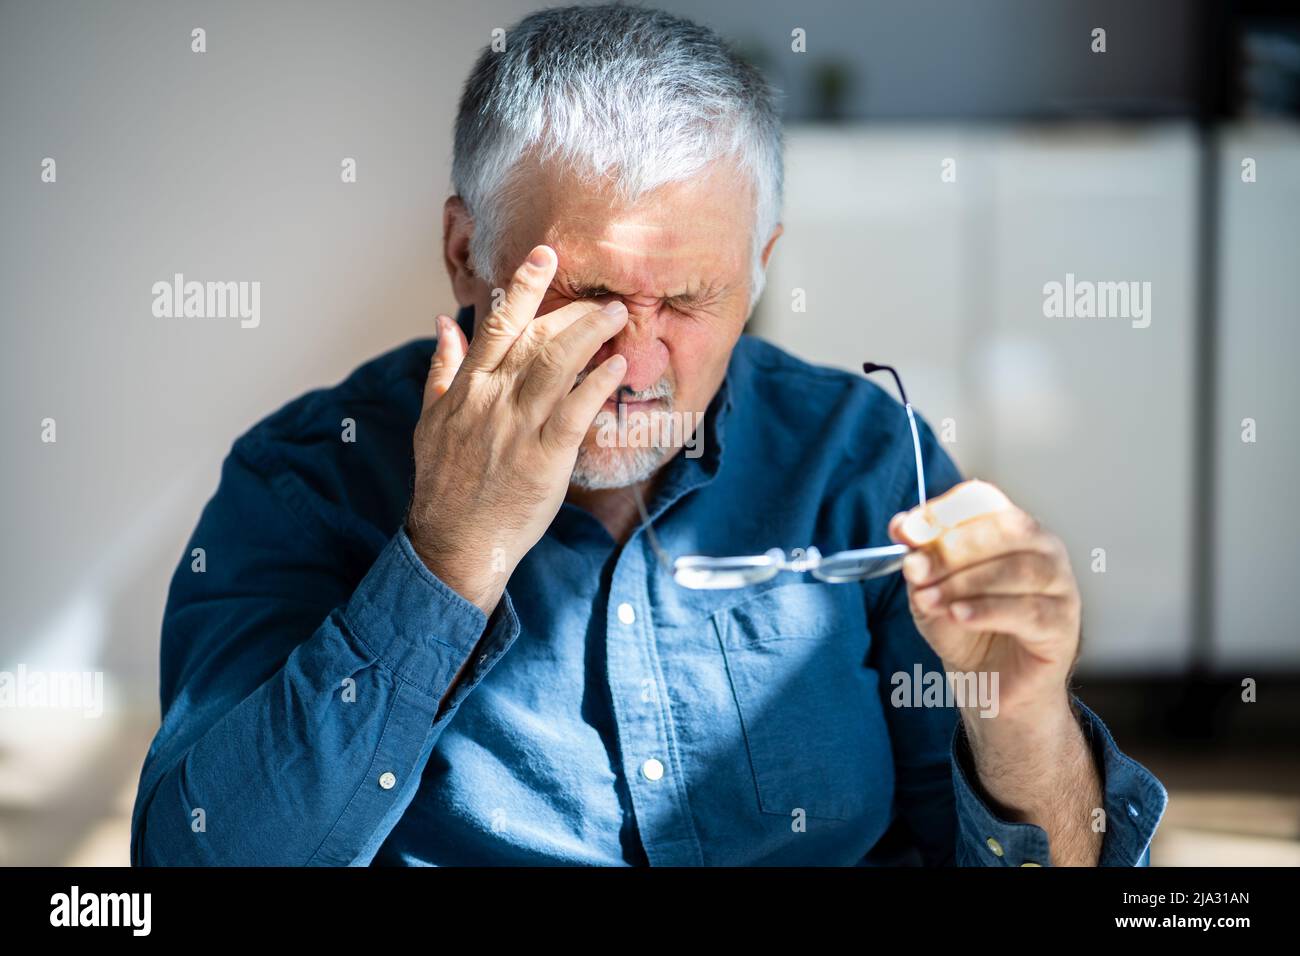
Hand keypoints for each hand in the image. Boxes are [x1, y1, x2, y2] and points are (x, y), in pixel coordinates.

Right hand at [406, 244, 628, 613]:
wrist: (455, 541)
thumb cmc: (445, 484)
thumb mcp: (430, 419)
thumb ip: (443, 369)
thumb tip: (444, 324)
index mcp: (468, 386)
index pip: (497, 323)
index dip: (523, 286)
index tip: (546, 254)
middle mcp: (492, 398)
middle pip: (536, 336)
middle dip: (573, 309)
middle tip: (605, 296)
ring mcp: (518, 426)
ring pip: (556, 364)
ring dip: (591, 334)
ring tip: (618, 315)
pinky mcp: (543, 457)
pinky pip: (575, 411)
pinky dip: (597, 384)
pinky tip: (618, 365)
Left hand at [888, 480, 1081, 721]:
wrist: (987, 680)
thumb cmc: (963, 625)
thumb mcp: (931, 586)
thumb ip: (919, 558)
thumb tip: (902, 529)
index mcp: (1011, 527)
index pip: (983, 500)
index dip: (943, 511)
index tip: (905, 531)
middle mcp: (1044, 548)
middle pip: (1005, 529)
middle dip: (952, 548)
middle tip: (915, 570)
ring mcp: (1060, 585)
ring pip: (1017, 570)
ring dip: (964, 583)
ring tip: (930, 600)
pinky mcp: (1062, 625)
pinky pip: (1028, 611)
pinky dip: (988, 610)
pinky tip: (959, 615)